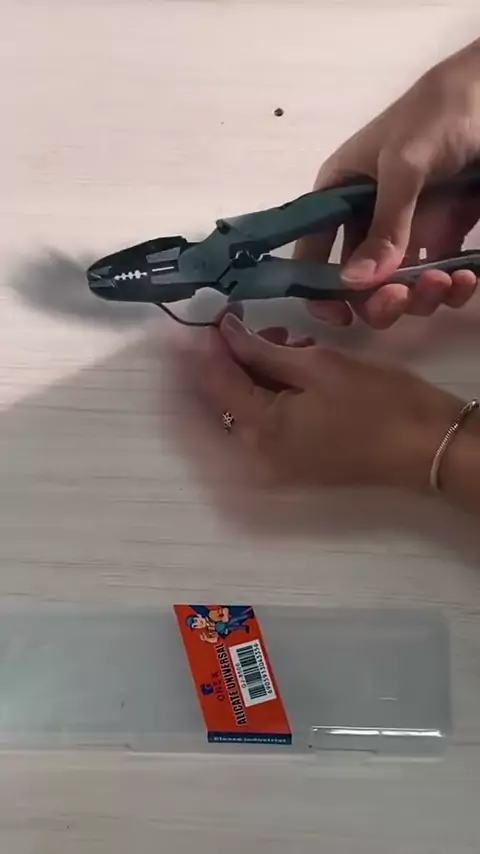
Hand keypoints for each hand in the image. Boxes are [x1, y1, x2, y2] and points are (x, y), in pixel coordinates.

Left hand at [201, 313, 463, 487]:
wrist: (427, 446)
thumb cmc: (377, 401)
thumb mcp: (317, 365)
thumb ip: (263, 351)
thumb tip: (225, 332)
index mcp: (260, 430)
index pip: (217, 381)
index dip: (216, 344)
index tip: (226, 312)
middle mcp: (258, 454)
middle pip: (229, 398)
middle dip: (239, 359)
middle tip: (268, 326)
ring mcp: (278, 464)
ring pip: (250, 409)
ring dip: (260, 375)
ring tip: (291, 344)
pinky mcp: (297, 464)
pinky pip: (270, 424)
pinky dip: (275, 395)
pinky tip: (299, 371)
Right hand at [295, 39, 479, 327]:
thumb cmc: (438, 115)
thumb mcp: (404, 165)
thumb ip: (384, 224)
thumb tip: (354, 284)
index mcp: (340, 196)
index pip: (313, 253)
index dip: (318, 289)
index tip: (339, 315)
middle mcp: (366, 221)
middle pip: (357, 286)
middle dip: (378, 301)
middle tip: (401, 296)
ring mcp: (405, 233)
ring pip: (399, 291)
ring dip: (420, 299)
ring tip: (447, 280)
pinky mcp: (442, 239)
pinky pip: (438, 282)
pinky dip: (452, 290)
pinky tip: (466, 277)